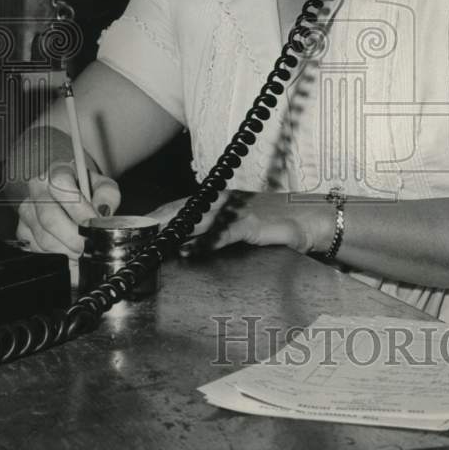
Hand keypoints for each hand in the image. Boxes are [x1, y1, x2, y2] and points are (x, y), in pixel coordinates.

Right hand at [15, 162, 120, 258]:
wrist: (73, 190)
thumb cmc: (88, 188)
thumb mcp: (103, 185)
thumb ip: (107, 196)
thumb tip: (102, 213)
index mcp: (57, 171)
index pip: (61, 185)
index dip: (78, 208)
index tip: (92, 224)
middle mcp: (37, 189)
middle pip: (49, 218)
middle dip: (73, 238)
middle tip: (90, 246)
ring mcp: (27, 210)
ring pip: (43, 237)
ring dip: (66, 250)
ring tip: (83, 251)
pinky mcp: (22, 230)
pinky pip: (37, 249)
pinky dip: (57, 256)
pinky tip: (70, 252)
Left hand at [149, 191, 333, 255]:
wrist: (311, 219)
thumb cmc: (277, 223)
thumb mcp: (243, 224)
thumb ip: (218, 230)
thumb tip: (188, 244)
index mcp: (223, 199)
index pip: (185, 204)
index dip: (161, 213)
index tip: (138, 224)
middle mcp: (227, 201)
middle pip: (186, 209)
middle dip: (160, 220)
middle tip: (137, 232)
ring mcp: (238, 211)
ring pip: (199, 219)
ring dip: (175, 229)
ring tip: (154, 240)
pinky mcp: (251, 224)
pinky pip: (223, 233)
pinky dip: (205, 242)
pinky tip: (189, 250)